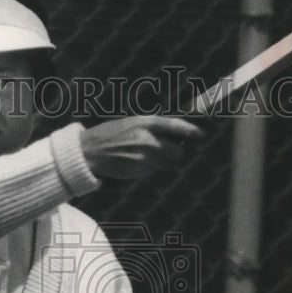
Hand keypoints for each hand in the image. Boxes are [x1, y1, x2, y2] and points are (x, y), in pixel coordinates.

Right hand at [79, 115, 204, 178]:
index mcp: (147, 123)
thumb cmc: (111, 135)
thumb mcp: (132, 123)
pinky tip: (137, 160)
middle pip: (177, 151)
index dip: (192, 131)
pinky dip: (151, 167)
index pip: (177, 126)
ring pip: (166, 162)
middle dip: (177, 152)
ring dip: (163, 160)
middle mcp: (148, 139)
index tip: (202, 135)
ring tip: (146, 154)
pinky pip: (154, 169)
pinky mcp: (139, 170)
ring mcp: (144, 157)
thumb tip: (176, 135)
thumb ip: (153, 127)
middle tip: (170, 149)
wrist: (89, 151)